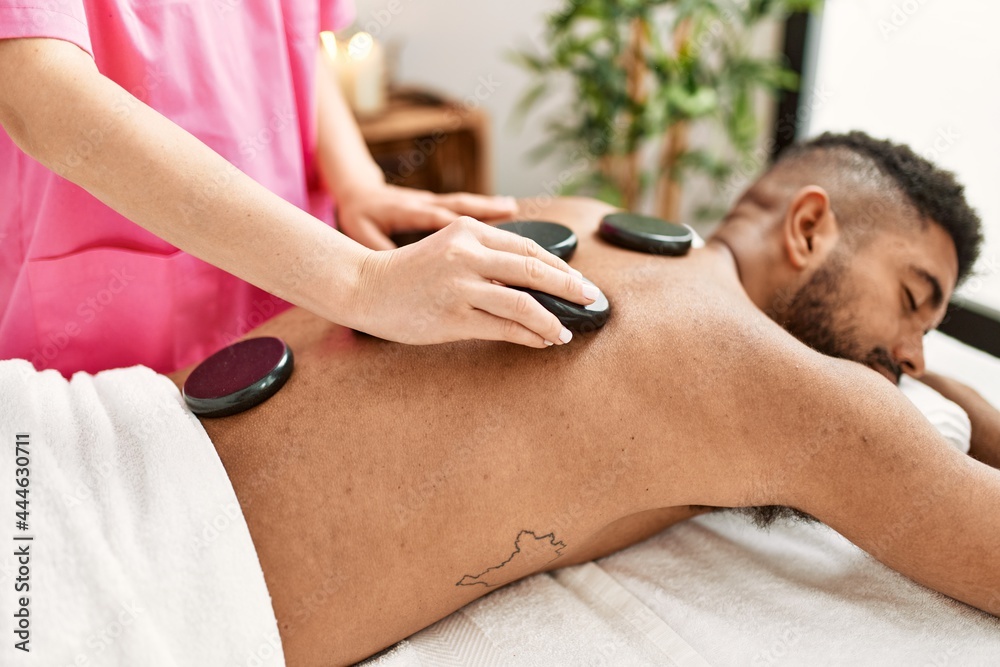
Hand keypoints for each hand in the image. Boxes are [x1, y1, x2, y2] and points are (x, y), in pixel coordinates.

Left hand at [336, 182, 519, 249]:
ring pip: (467, 203)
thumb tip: (394, 269)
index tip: (476, 237)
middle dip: (486, 209)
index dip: (456, 226)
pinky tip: (510, 209)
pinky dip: (488, 208)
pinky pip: (467, 205)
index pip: (434, 218)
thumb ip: (379, 249)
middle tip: (512, 212)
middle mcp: (424, 202)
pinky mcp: (439, 202)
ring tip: (514, 208)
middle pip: (459, 206)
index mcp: (405, 212)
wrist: (358, 192)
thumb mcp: (363, 234)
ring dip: (491, 206)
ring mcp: (434, 200)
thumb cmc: (361, 218)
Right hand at [350, 216, 596, 346]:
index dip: (561, 268)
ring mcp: (460, 286)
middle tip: (591, 301)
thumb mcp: (450, 248)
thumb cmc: (410, 271)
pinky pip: (503, 328)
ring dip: (552, 320)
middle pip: (534, 271)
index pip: (529, 249)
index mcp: (469, 231)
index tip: (581, 282)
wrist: (364, 287)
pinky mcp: (453, 317)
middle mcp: (467, 254)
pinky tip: (542, 341)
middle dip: (570, 289)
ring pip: (523, 303)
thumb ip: (488, 257)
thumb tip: (537, 281)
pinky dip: (529, 335)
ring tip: (566, 331)